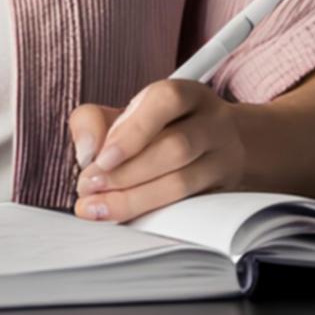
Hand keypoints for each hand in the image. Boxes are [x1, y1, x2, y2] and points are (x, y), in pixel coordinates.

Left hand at [64, 80, 247, 222]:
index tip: (100, 158)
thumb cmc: (165, 129)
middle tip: (88, 185)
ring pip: (183, 182)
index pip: (167, 99)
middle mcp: (213, 125)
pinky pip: (191, 209)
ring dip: (133, 198)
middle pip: (175, 147)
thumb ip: (95, 121)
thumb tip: (85, 151)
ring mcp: (225, 161)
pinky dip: (152, 214)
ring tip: (97, 206)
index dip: (133, 130)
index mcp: (189, 96)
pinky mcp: (224, 195)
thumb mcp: (130, 114)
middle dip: (125, 172)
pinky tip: (125, 218)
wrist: (228, 148)